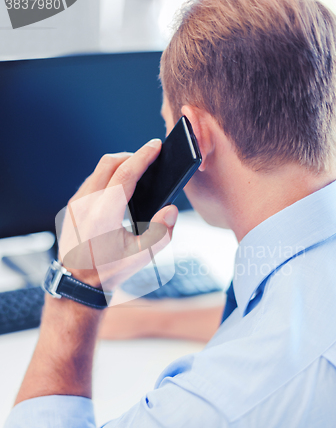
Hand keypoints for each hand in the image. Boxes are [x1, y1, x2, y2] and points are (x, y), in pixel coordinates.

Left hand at [56, 139, 178, 290]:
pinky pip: (91, 180)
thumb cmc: (109, 271)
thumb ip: (161, 234)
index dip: (143, 157)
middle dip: (131, 156)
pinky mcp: (72, 206)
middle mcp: (86, 204)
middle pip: (109, 163)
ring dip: (119, 166)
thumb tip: (170, 209)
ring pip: (98, 170)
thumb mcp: (141, 258)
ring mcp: (76, 204)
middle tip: (149, 159)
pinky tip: (119, 187)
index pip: (125, 174)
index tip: (155, 146)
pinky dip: (107, 176)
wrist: (77, 281)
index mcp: (104, 215)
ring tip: (136, 173)